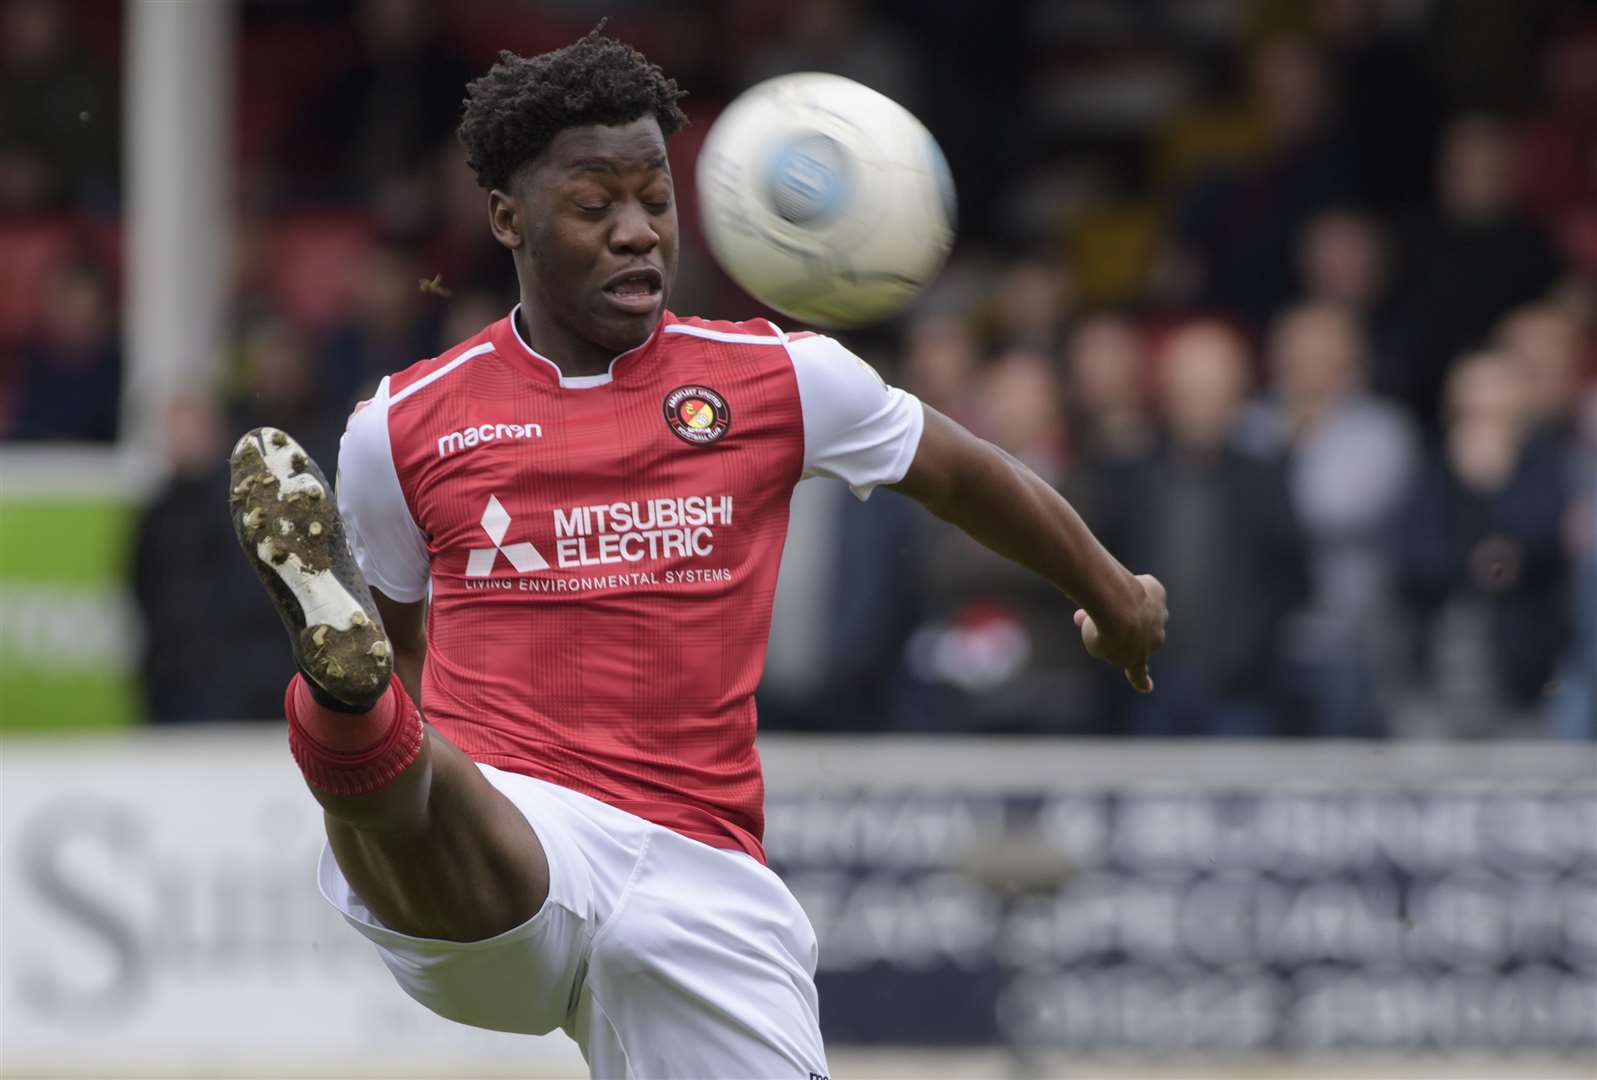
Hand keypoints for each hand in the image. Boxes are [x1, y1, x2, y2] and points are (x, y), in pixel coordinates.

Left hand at [1075, 574, 1167, 692]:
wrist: (1118, 606)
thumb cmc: (1103, 629)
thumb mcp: (1092, 640)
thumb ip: (1097, 635)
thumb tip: (1093, 619)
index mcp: (1137, 659)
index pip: (1139, 674)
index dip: (1141, 682)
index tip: (1147, 688)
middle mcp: (1154, 640)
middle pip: (1138, 635)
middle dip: (1121, 628)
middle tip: (1098, 619)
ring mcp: (1159, 616)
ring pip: (1142, 611)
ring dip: (1126, 606)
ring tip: (1103, 598)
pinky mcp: (1159, 594)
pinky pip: (1145, 589)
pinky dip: (1133, 587)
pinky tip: (1120, 582)